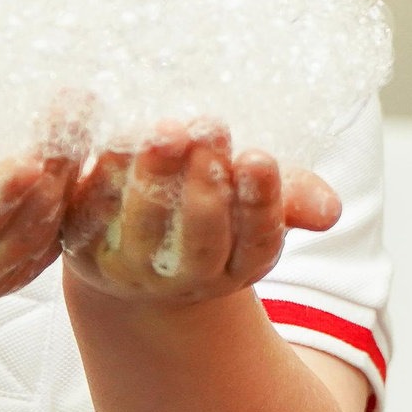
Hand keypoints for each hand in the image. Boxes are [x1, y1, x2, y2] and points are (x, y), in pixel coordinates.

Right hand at [0, 145, 73, 312]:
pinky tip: (85, 159)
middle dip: (46, 179)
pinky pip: (51, 244)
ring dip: (65, 186)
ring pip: (39, 239)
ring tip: (79, 131)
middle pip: (13, 234)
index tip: (26, 165)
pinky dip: (70, 204)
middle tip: (68, 128)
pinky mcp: (17, 276)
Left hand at [61, 121, 340, 305]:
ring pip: (144, 229)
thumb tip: (330, 211)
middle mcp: (186, 281)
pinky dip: (104, 175)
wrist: (132, 244)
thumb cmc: (210, 208)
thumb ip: (293, 198)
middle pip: (200, 242)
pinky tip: (116, 135)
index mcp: (236, 269)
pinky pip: (93, 213)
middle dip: (205, 186)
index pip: (257, 244)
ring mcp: (130, 272)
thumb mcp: (257, 202)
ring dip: (155, 176)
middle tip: (208, 131)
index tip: (259, 155)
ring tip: (167, 130)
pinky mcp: (81, 252)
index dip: (260, 203)